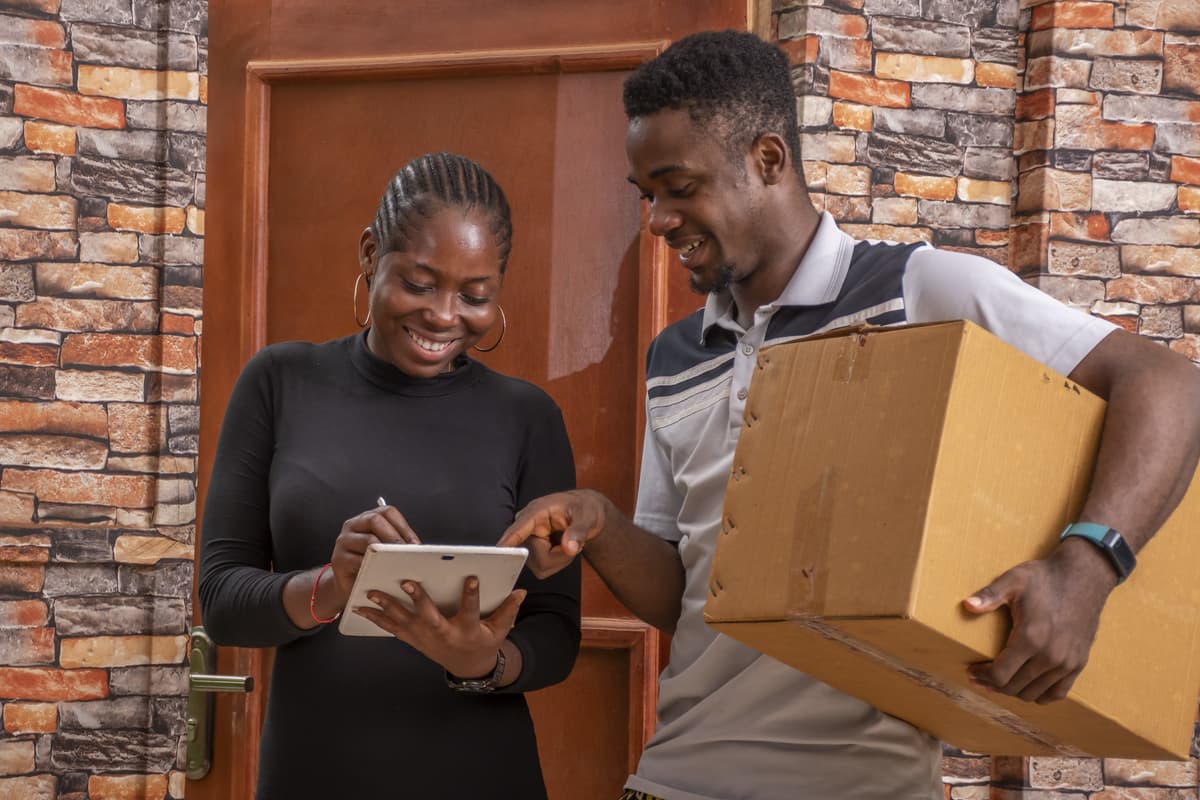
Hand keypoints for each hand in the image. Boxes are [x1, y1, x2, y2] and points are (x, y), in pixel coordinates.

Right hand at [328, 503, 420, 602]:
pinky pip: (358, 560)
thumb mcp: (385, 550)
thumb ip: (397, 543)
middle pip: (375, 520)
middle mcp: (353, 526)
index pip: (387, 511)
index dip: (403, 526)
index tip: (415, 543)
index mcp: (367, 519)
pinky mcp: (338, 560)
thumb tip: (417, 547)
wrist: (350, 585)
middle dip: (394, 536)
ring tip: (398, 562)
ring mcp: (343, 542)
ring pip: (367, 540)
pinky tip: (383, 572)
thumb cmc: (371, 565)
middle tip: (406, 552)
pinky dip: (373, 566)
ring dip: (386, 552)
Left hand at [353, 576, 524, 678]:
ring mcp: (425, 639)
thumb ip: (508, 610)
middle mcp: (443, 635)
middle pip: (430, 617)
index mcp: (467, 630)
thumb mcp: (500, 628)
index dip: (472, 595)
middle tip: (408, 581)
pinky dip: (376, 617)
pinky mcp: (413, 639)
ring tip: (371, 591)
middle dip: (419, 600)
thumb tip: (520, 591)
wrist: (467, 666)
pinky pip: (392, 628)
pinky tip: (361, 607)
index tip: (472, 577)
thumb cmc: (483, 641)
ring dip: (387, 606)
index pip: (471, 610)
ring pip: (404, 621)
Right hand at [498, 489, 609, 577]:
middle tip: (572, 542)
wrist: (584, 513)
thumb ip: (578, 532)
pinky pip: (542, 569)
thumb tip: (569, 547)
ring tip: (566, 543)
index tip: (498, 551)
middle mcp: (526, 526)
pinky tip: (561, 549)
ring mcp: (527, 540)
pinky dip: (557, 563)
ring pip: (539, 565)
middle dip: (558, 555)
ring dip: (558, 559)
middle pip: (533, 556)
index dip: (509, 541)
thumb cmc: (583, 509)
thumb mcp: (587, 517)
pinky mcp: (530, 552)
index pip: (518, 529)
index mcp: (536, 512)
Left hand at [962, 539, 1116, 703]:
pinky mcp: (1078, 663)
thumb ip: (990, 595)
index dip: (982, 676)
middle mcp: (1050, 656)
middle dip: (993, 685)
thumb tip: (967, 605)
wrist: (1084, 577)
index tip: (971, 671)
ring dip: (1014, 691)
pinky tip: (1027, 687)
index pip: (1000, 675)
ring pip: (1034, 694)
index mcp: (1030, 638)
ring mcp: (1066, 663)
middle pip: (1014, 687)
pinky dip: (1040, 695)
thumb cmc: (1045, 578)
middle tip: (981, 677)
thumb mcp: (1013, 580)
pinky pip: (1057, 693)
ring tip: (1001, 681)